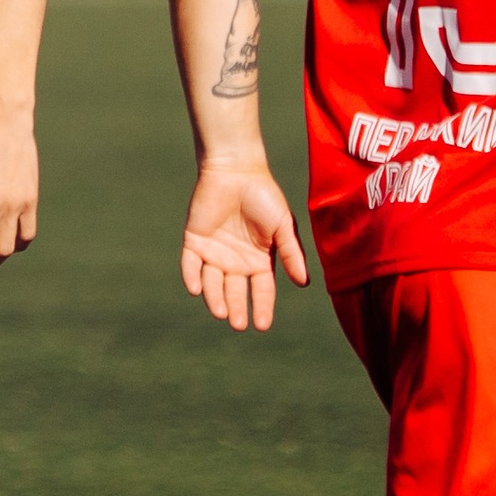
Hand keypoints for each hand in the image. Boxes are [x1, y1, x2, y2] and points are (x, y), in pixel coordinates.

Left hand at [180, 159, 308, 330]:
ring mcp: (214, 252)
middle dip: (236, 308)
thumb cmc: (264, 196)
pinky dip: (191, 276)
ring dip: (214, 298)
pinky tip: (196, 289)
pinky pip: (191, 264)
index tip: (262, 325)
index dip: (262, 307)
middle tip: (238, 324)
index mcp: (258, 261)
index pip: (261, 290)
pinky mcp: (194, 240)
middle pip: (235, 291)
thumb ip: (291, 253)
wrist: (236, 170)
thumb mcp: (283, 226)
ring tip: (220, 312)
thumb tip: (303, 283)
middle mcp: (236, 261)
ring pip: (212, 282)